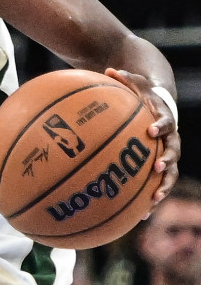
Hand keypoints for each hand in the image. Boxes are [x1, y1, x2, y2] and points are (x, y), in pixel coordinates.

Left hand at [105, 68, 179, 214]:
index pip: (167, 123)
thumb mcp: (135, 83)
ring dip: (163, 187)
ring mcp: (167, 155)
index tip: (150, 131)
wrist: (158, 105)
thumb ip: (124, 78)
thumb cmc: (143, 95)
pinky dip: (150, 199)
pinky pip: (156, 185)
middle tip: (157, 167)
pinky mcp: (159, 168)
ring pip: (170, 175)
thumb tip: (109, 69)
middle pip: (174, 152)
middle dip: (167, 161)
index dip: (160, 126)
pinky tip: (140, 216)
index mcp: (164, 120)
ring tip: (153, 200)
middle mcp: (170, 140)